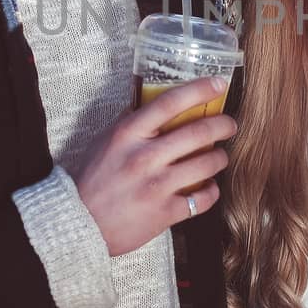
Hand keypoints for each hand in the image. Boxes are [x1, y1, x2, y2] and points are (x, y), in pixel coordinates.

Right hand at [74, 77, 235, 256]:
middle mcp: (145, 157)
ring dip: (220, 157)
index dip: (200, 89)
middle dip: (222, 125)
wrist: (78, 223)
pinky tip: (208, 186)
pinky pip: (203, 198)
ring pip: (207, 164)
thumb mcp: (104, 142)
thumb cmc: (91, 180)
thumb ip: (130, 124)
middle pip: (198, 132)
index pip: (170, 102)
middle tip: (229, 125)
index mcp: (128, 134)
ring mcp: (156, 186)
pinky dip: (211, 191)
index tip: (219, 83)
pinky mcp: (164, 213)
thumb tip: (151, 104)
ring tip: (219, 156)